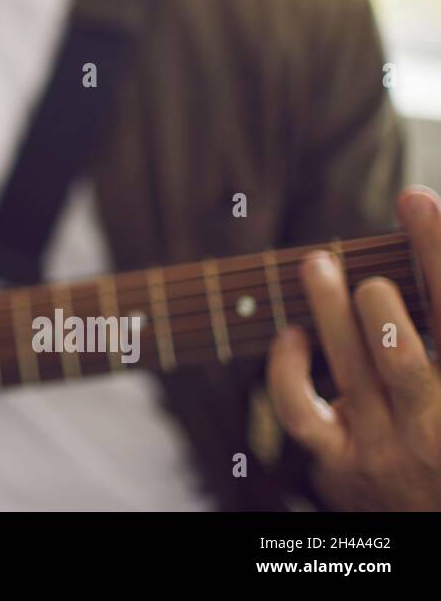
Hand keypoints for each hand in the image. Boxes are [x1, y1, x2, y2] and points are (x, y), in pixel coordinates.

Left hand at [267, 186, 440, 509]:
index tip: (417, 199)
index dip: (437, 253)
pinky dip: (288, 369)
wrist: (434, 514)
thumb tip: (424, 254)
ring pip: (352, 371)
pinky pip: (301, 411)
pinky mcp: (339, 460)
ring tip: (315, 264)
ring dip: (330, 311)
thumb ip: (439, 313)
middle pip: (406, 351)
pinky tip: (294, 333)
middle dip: (382, 301)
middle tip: (364, 266)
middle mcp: (436, 424)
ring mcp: (386, 445)